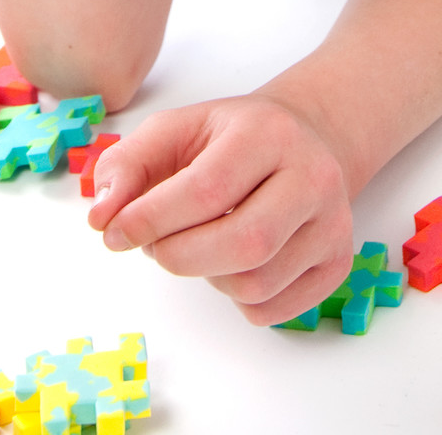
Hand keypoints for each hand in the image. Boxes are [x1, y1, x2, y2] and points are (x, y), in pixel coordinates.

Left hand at [86, 95, 355, 325]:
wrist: (306, 139)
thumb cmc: (231, 138)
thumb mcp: (175, 130)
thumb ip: (128, 165)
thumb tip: (103, 216)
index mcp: (268, 132)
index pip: (207, 189)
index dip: (152, 219)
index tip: (115, 232)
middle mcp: (313, 176)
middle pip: (242, 244)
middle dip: (179, 255)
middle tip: (155, 246)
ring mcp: (333, 223)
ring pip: (255, 283)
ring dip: (207, 276)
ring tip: (198, 244)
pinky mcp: (338, 264)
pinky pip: (273, 310)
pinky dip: (236, 297)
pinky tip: (232, 259)